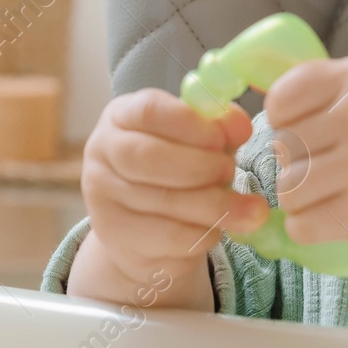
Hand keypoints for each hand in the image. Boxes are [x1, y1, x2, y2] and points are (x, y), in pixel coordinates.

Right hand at [77, 88, 270, 288]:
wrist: (145, 226)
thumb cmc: (178, 168)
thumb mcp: (202, 140)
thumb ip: (221, 129)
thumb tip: (240, 125)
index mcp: (122, 115)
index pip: (149, 110)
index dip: (190, 124)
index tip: (221, 138)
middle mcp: (102, 151)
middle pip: (148, 157)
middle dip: (200, 167)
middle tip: (229, 171)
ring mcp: (102, 196)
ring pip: (161, 201)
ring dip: (212, 205)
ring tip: (245, 208)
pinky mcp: (114, 236)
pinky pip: (167, 236)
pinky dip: (202, 234)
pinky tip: (218, 230)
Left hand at [261, 55, 347, 246]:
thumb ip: (314, 81)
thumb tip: (253, 89)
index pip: (280, 102)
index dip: (285, 119)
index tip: (308, 126)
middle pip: (282, 147)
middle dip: (296, 159)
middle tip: (329, 160)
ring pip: (287, 190)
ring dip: (300, 195)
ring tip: (331, 187)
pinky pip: (301, 226)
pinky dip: (310, 225)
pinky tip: (335, 211)